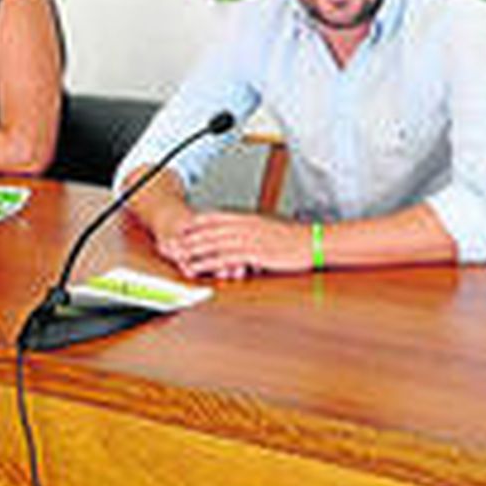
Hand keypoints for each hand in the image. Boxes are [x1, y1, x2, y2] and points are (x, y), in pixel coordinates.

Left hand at [162, 212, 313, 279]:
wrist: (312, 242)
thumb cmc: (295, 240)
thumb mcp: (271, 231)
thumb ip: (255, 232)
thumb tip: (245, 238)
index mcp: (249, 219)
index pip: (217, 217)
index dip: (199, 222)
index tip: (185, 227)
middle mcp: (245, 226)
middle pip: (210, 230)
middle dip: (190, 238)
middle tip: (173, 244)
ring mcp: (248, 239)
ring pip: (213, 244)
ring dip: (193, 251)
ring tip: (178, 257)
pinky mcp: (253, 254)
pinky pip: (224, 259)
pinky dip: (207, 263)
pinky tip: (197, 268)